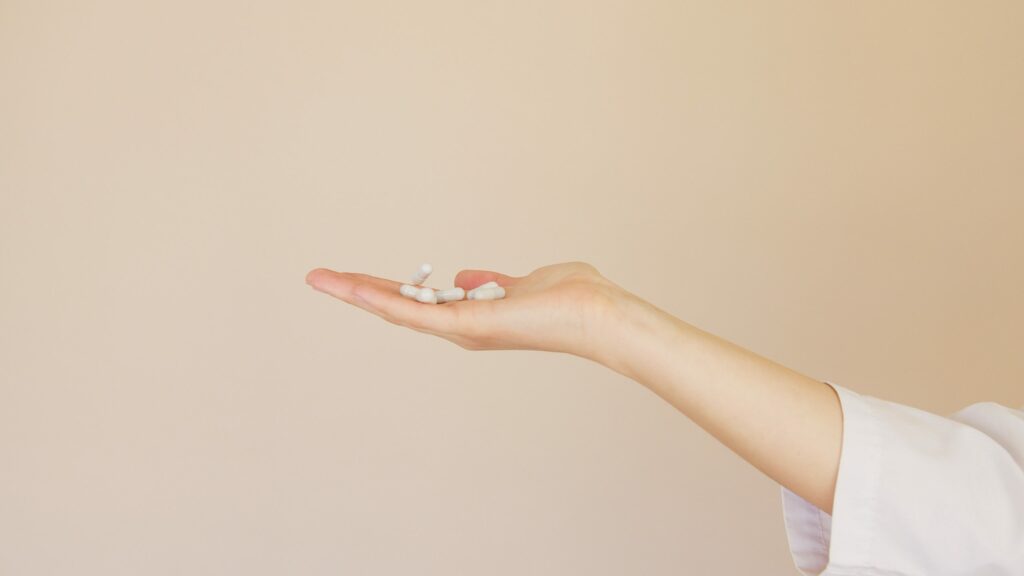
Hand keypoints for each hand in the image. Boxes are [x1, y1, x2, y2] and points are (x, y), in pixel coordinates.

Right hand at [305, 261, 627, 362]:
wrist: (598, 315)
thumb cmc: (571, 300)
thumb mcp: (520, 284)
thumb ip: (490, 283)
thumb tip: (465, 277)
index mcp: (469, 317)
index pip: (416, 301)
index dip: (380, 289)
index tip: (350, 278)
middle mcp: (459, 327)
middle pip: (397, 307)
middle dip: (355, 292)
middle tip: (317, 277)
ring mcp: (462, 328)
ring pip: (398, 310)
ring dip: (356, 293)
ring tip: (321, 279)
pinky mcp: (470, 324)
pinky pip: (418, 312)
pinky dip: (384, 299)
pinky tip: (355, 287)